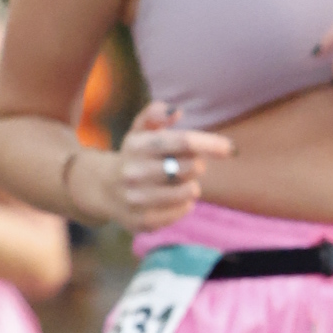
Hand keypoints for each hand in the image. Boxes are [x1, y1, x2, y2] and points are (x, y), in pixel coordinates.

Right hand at [109, 100, 235, 233]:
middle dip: (196, 165)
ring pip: (190, 191)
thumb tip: (176, 110)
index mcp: (137, 145)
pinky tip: (170, 198)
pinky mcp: (143, 221)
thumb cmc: (133, 156)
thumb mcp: (139, 131)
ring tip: (175, 182)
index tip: (230, 148)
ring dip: (190, 185)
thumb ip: (155, 115)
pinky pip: (183, 210)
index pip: (183, 141)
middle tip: (184, 165)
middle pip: (192, 167)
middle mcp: (134, 172)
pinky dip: (184, 204)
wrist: (103, 189)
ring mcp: (137, 199)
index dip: (210, 143)